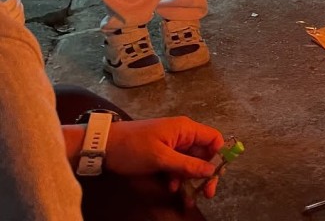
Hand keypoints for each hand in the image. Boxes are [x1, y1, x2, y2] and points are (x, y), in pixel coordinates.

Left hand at [104, 117, 224, 202]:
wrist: (103, 146)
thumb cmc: (133, 148)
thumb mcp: (161, 158)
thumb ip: (187, 165)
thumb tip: (211, 170)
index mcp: (186, 129)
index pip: (213, 139)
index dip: (218, 156)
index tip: (214, 175)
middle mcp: (183, 134)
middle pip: (203, 154)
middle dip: (205, 173)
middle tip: (206, 193)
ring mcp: (172, 144)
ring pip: (190, 162)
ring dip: (190, 179)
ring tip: (188, 198)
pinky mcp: (162, 153)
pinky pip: (177, 165)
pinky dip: (177, 177)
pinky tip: (172, 188)